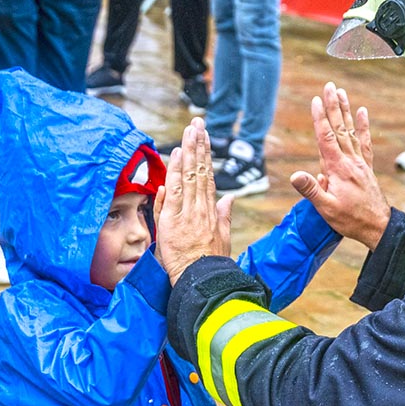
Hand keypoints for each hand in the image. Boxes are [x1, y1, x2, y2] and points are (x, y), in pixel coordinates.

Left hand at [155, 117, 235, 285]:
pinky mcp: (174, 220)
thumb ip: (224, 216)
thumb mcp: (222, 239)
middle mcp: (201, 208)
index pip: (207, 177)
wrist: (203, 283)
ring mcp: (188, 213)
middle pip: (200, 171)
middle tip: (197, 123)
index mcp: (211, 212)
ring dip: (189, 151)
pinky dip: (176, 172)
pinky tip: (178, 154)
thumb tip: (230, 198)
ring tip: (190, 130)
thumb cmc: (211, 265)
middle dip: (198, 145)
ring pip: (189, 176)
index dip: (205, 156)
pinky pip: (174, 192)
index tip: (204, 138)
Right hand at [291, 82, 390, 250]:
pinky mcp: (366, 167)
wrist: (378, 226)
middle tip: (329, 86)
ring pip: (351, 131)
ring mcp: (359, 162)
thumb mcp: (326, 209)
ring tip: (341, 92)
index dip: (320, 118)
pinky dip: (363, 126)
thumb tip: (295, 175)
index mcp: (337, 169)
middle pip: (339, 128)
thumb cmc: (350, 220)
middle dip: (333, 106)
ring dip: (345, 111)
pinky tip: (362, 112)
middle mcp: (350, 161)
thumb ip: (311, 191)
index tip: (316, 100)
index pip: (326, 138)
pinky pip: (365, 142)